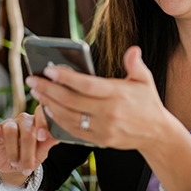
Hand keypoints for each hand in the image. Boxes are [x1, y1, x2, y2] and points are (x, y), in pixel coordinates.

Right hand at [0, 105, 58, 186]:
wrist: (14, 167)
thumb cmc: (30, 157)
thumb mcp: (41, 154)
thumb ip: (47, 143)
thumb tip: (56, 136)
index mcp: (38, 123)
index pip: (41, 114)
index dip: (42, 124)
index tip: (41, 138)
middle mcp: (24, 120)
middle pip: (26, 129)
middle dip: (27, 151)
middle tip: (27, 167)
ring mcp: (8, 123)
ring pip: (10, 129)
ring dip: (13, 150)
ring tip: (15, 163)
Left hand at [27, 46, 167, 150]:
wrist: (157, 134)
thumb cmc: (148, 103)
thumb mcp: (145, 80)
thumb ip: (135, 64)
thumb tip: (132, 49)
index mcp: (117, 94)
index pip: (86, 85)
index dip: (65, 77)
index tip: (48, 70)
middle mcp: (109, 112)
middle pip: (71, 101)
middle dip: (48, 89)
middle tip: (32, 80)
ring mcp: (103, 129)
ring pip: (68, 117)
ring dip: (49, 104)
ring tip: (37, 93)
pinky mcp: (100, 140)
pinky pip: (74, 131)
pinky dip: (58, 121)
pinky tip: (49, 109)